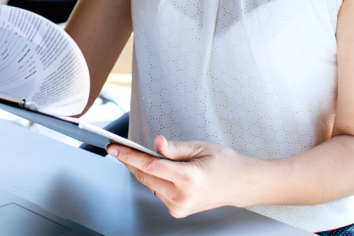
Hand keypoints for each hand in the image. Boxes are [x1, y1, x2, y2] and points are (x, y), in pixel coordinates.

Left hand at [107, 136, 253, 217]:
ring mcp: (179, 207)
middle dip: (130, 161)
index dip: (128, 156)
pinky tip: (154, 169)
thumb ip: (175, 148)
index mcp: (188, 178)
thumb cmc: (224, 163)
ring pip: (149, 185)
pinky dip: (152, 179)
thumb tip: (156, 143)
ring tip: (138, 155)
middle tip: (118, 147)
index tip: (113, 148)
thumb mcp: (201, 147)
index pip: (149, 166)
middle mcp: (181, 196)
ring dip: (141, 170)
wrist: (240, 185)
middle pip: (145, 177)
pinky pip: (157, 191)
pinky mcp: (178, 211)